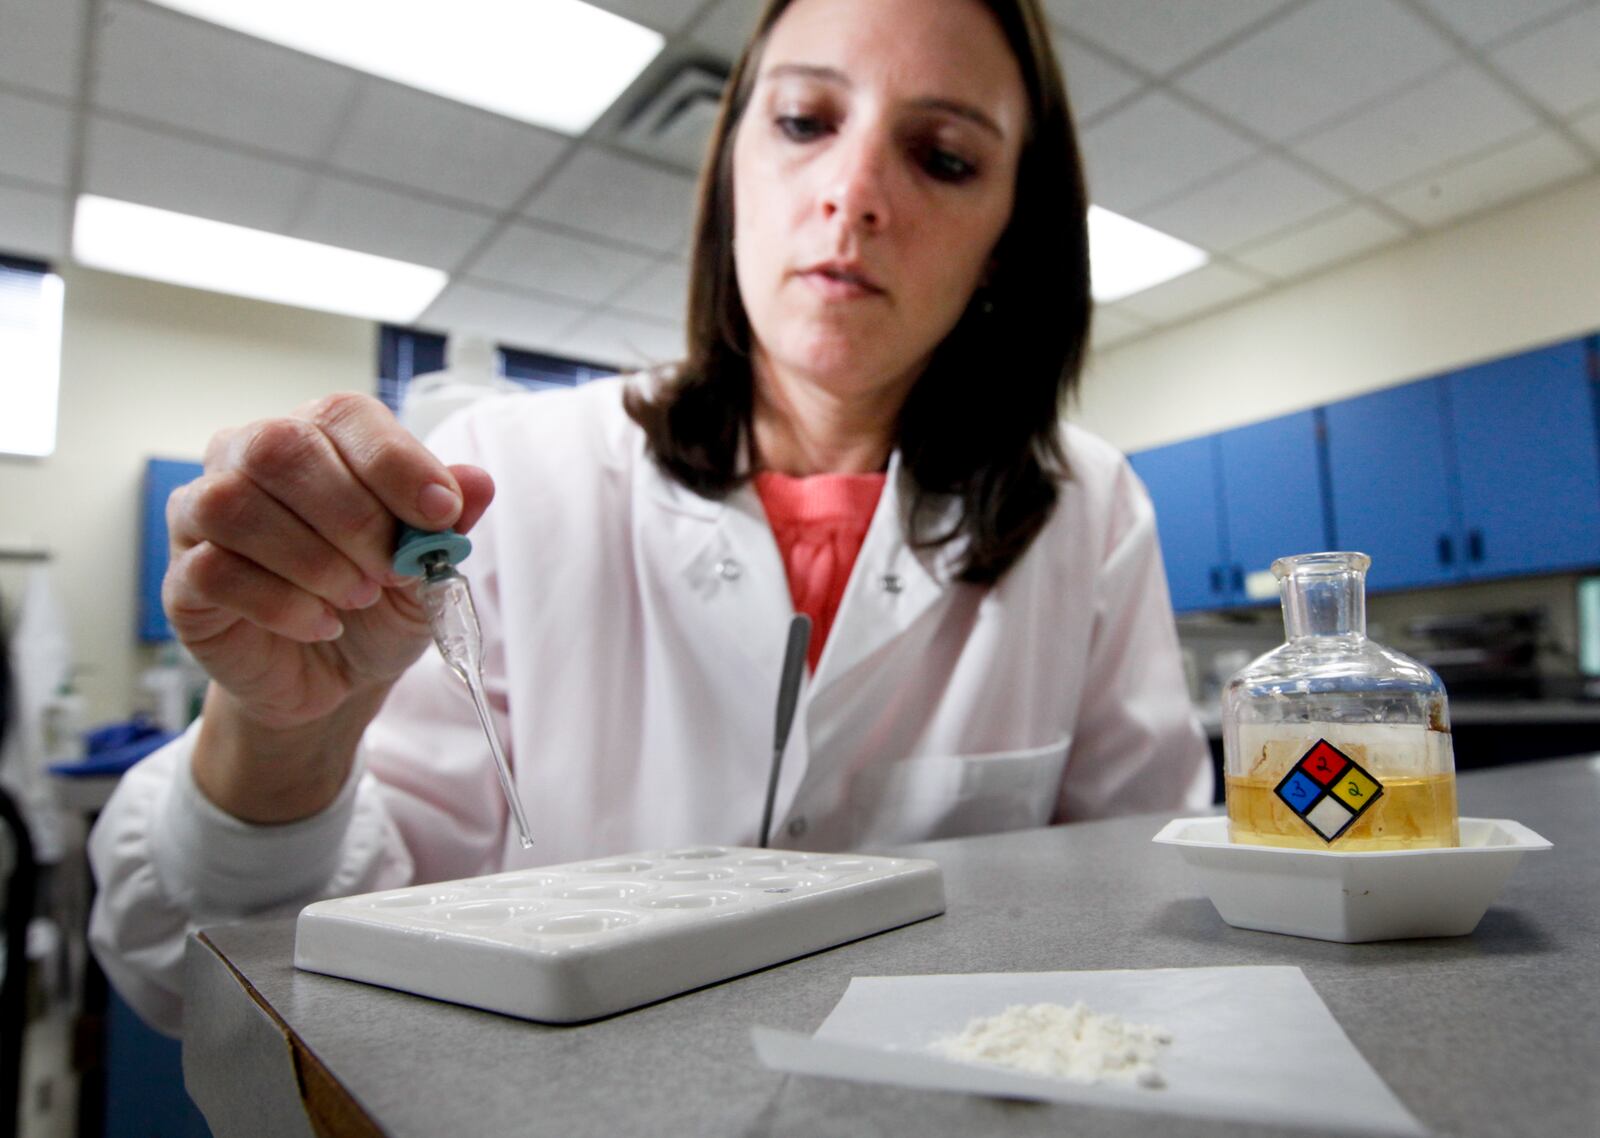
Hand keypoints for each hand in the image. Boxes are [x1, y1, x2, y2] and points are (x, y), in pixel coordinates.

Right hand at [164, 393, 494, 732]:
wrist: (333, 676)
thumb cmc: (377, 601)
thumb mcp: (430, 564)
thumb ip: (450, 520)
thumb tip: (478, 483)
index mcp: (316, 435)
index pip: (345, 416)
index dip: (396, 462)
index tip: (441, 514)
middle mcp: (247, 457)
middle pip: (280, 449)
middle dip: (352, 516)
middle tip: (391, 570)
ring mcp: (203, 514)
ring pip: (234, 505)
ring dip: (312, 559)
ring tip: (356, 597)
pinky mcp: (184, 577)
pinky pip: (214, 570)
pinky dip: (281, 603)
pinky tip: (321, 623)